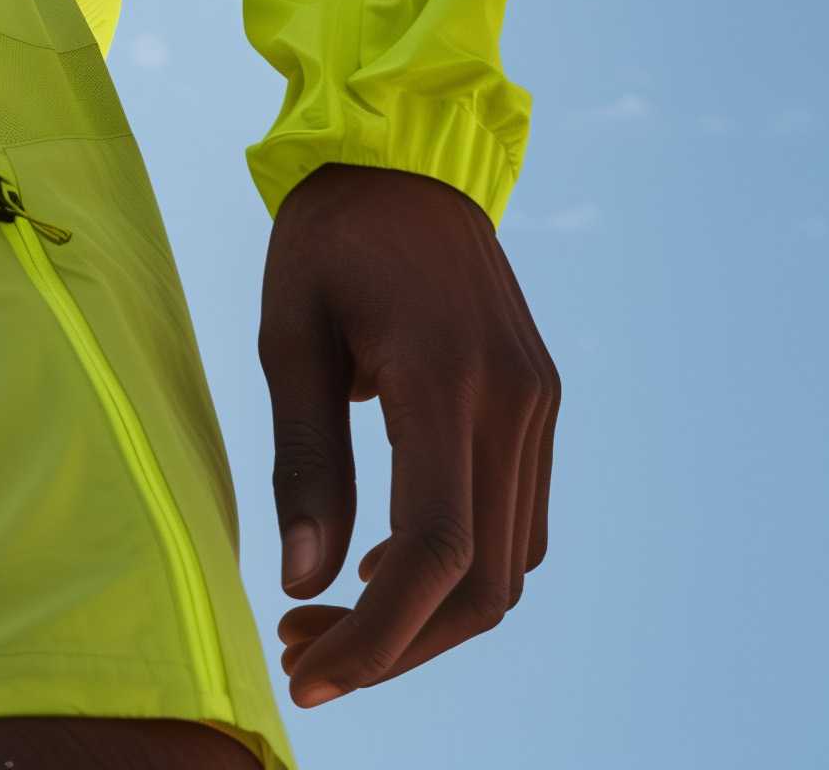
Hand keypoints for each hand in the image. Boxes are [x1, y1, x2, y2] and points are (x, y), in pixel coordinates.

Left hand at [256, 162, 558, 706]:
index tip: (308, 670)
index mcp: (443, 379)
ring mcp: (537, 402)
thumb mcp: (288, 340)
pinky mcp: (539, 402)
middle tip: (305, 653)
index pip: (433, 551)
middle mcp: (511, 399)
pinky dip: (460, 566)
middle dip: (397, 643)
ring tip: (329, 615)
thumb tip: (302, 584)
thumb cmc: (326, 242)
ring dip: (428, 614)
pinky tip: (385, 561)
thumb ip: (304, 463)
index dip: (378, 635)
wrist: (404, 159)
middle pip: (482, 583)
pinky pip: (516, 520)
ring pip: (509, 564)